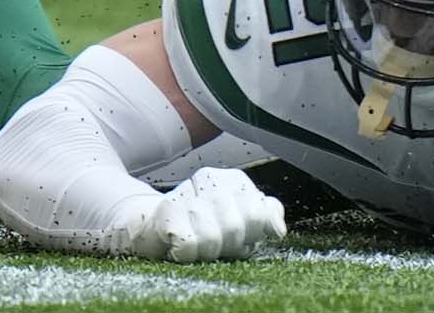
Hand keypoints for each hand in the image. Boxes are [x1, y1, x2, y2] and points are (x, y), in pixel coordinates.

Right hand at [118, 167, 286, 262]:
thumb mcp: (242, 220)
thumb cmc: (204, 225)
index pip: (260, 215)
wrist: (156, 225)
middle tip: (216, 242)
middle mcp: (209, 179)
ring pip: (212, 238)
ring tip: (197, 243)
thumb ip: (265, 216)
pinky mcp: (165, 213)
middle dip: (229, 245)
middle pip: (236, 228)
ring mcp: (185, 192)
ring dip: (206, 251)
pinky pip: (188, 245)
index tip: (240, 235)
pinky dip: (187, 254)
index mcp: (234, 180)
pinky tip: (181, 245)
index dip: (252, 235)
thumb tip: (278, 227)